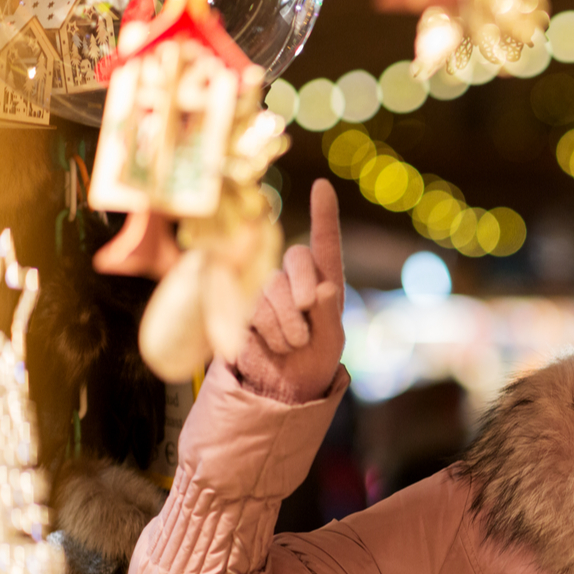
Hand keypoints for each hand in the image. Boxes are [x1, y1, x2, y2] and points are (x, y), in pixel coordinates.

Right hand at [235, 179, 345, 403]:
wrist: (283, 387)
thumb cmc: (315, 361)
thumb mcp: (331, 341)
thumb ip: (329, 314)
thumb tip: (324, 289)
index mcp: (325, 281)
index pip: (325, 243)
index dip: (324, 214)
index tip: (322, 186)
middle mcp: (294, 279)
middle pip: (296, 258)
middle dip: (303, 287)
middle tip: (308, 315)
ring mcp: (266, 291)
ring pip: (272, 287)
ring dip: (287, 321)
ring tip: (294, 344)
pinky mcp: (242, 308)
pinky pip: (253, 308)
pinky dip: (268, 331)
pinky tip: (273, 346)